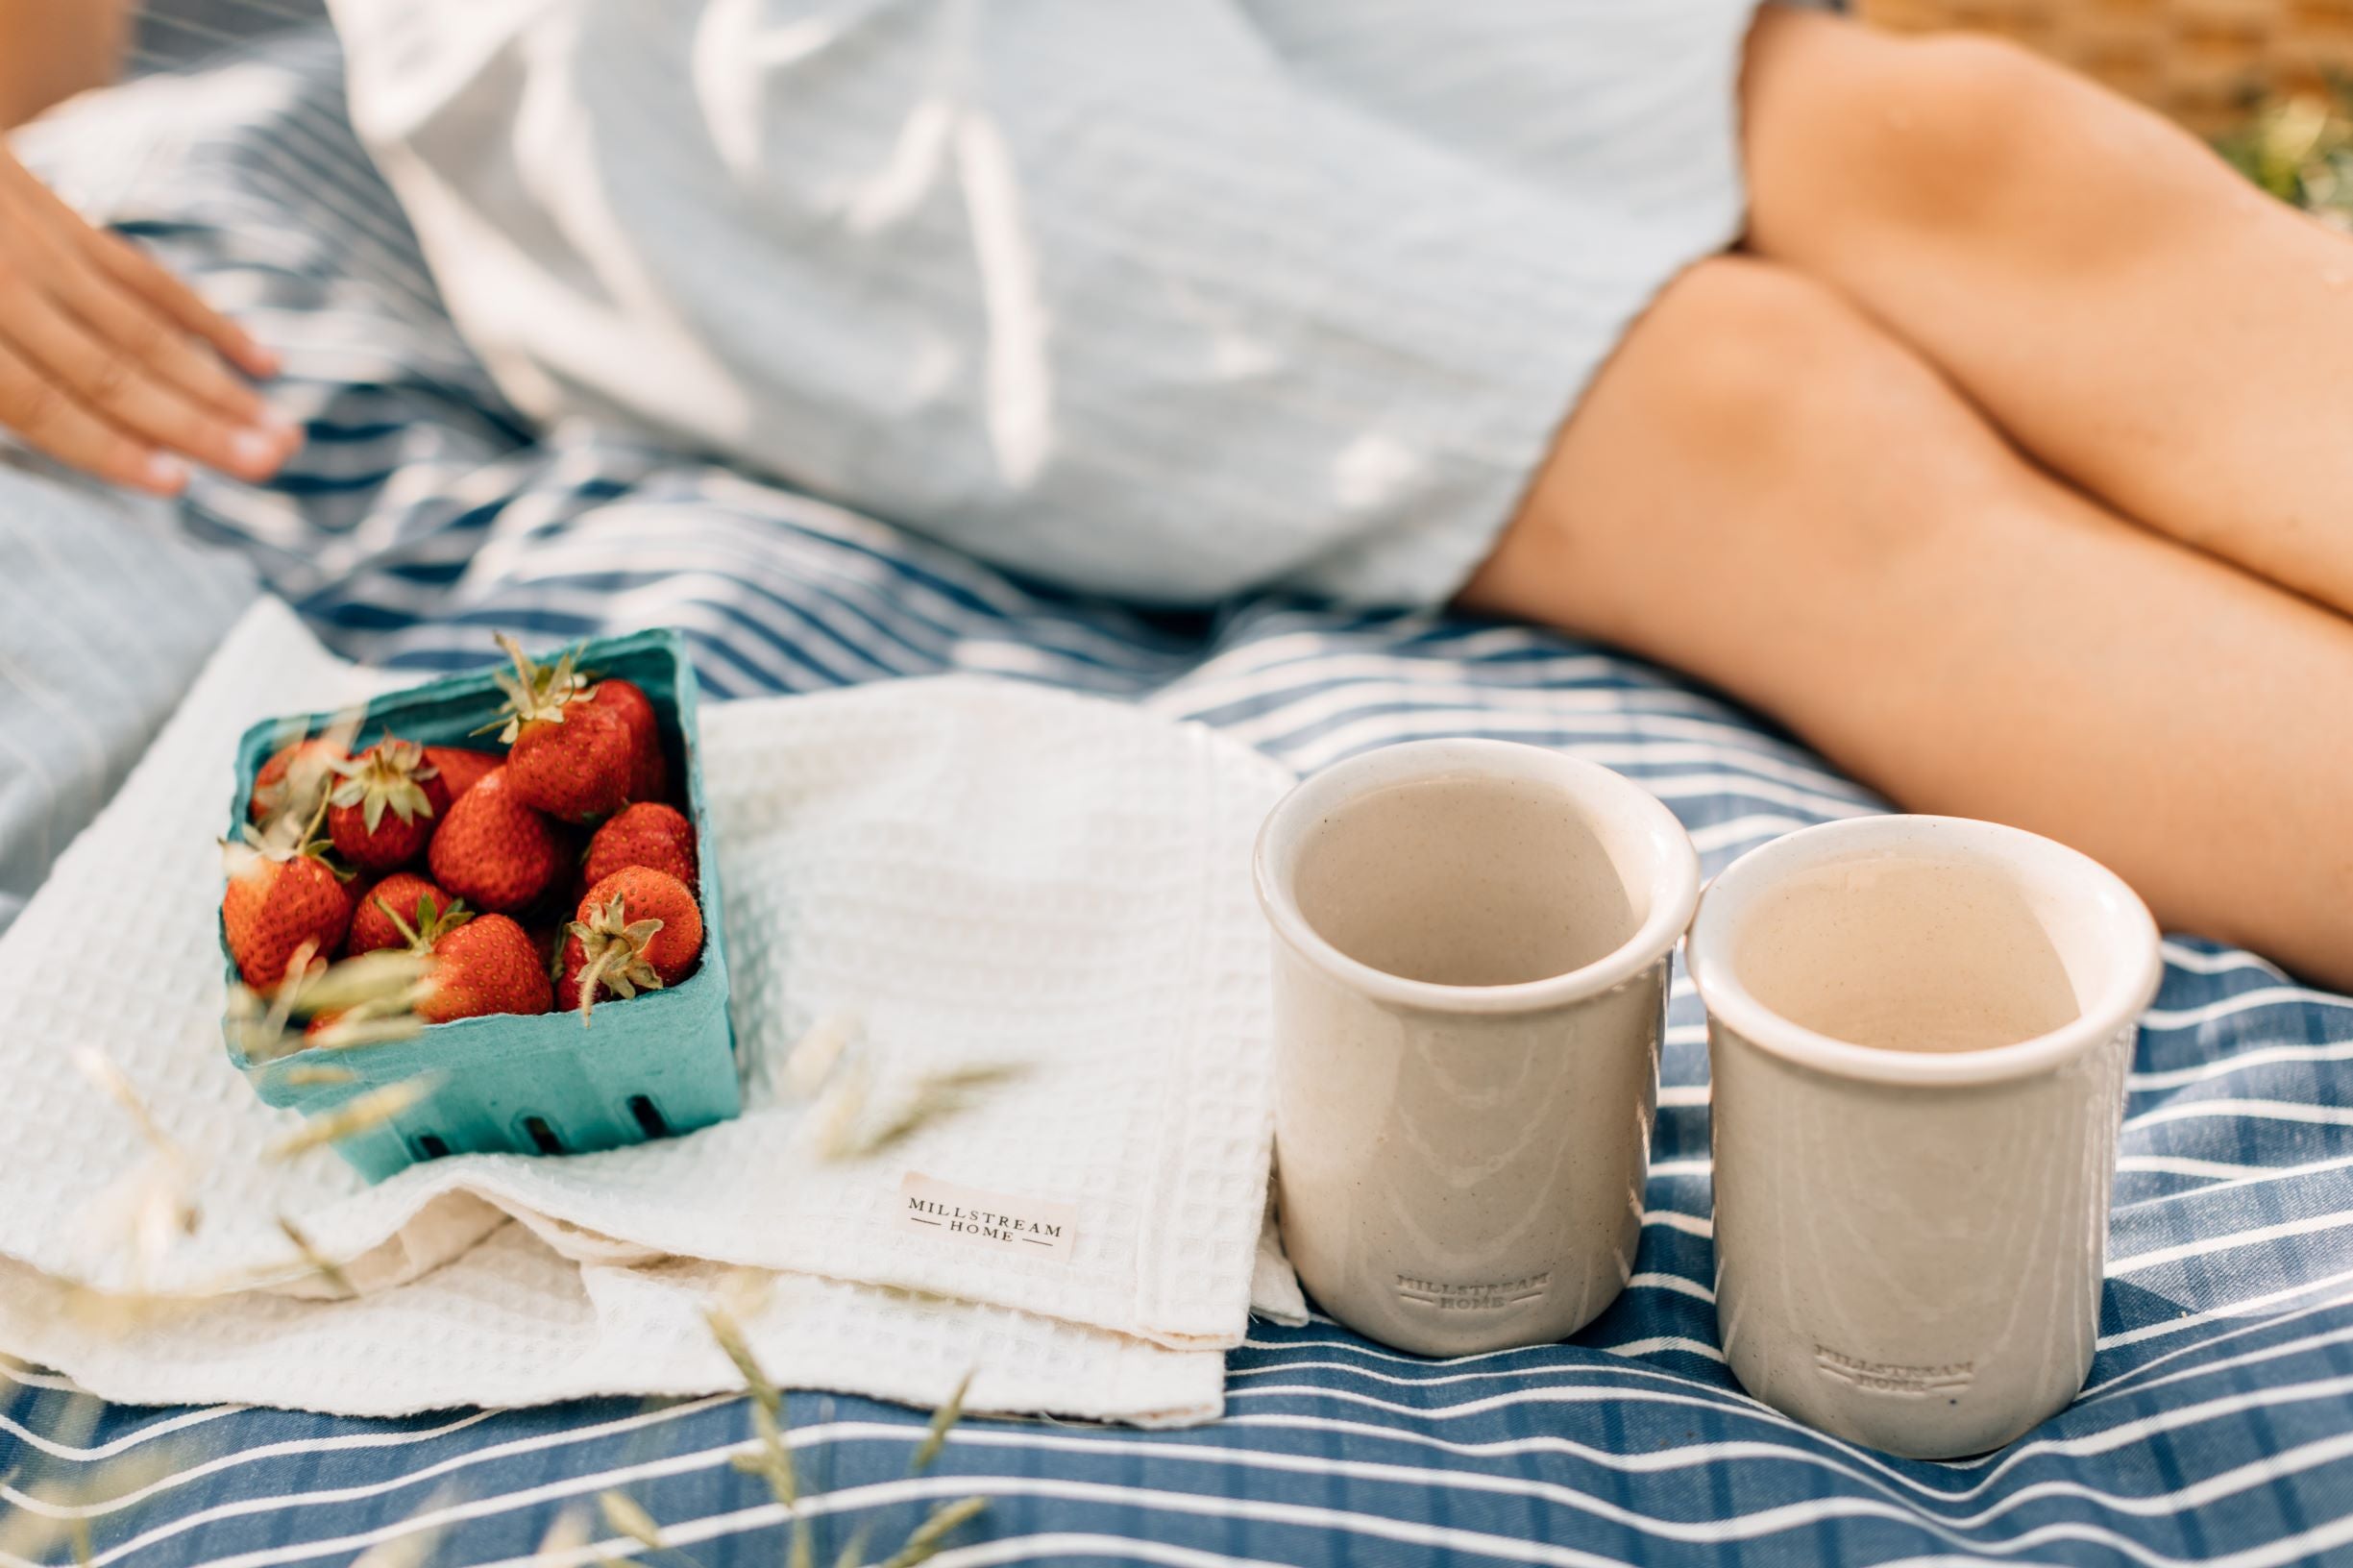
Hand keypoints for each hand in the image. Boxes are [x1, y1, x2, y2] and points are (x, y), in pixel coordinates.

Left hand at [0, 143, 296, 493]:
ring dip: (219, 388)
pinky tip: (260, 361)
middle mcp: (3, 281)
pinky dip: (206, 320)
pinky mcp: (58, 218)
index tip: (174, 486)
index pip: (35, 398)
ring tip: (283, 434)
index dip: (104, 445)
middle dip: (198, 423)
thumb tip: (20, 415)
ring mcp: (37, 244)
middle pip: (111, 366)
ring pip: (142, 328)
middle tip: (271, 465)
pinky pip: (144, 275)